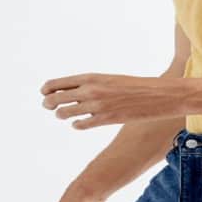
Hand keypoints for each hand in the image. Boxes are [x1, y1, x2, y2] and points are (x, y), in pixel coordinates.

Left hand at [40, 72, 185, 129]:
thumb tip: (75, 91)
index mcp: (92, 77)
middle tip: (48, 106)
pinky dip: (77, 124)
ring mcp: (98, 106)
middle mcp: (91, 90)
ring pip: (66, 112)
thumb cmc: (134, 86)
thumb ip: (92, 84)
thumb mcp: (110, 79)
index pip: (59, 83)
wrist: (157, 95)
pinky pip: (82, 124)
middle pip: (58, 98)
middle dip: (49, 103)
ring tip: (62, 114)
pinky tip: (77, 123)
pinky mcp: (106, 119)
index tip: (44, 93)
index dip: (48, 89)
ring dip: (61, 114)